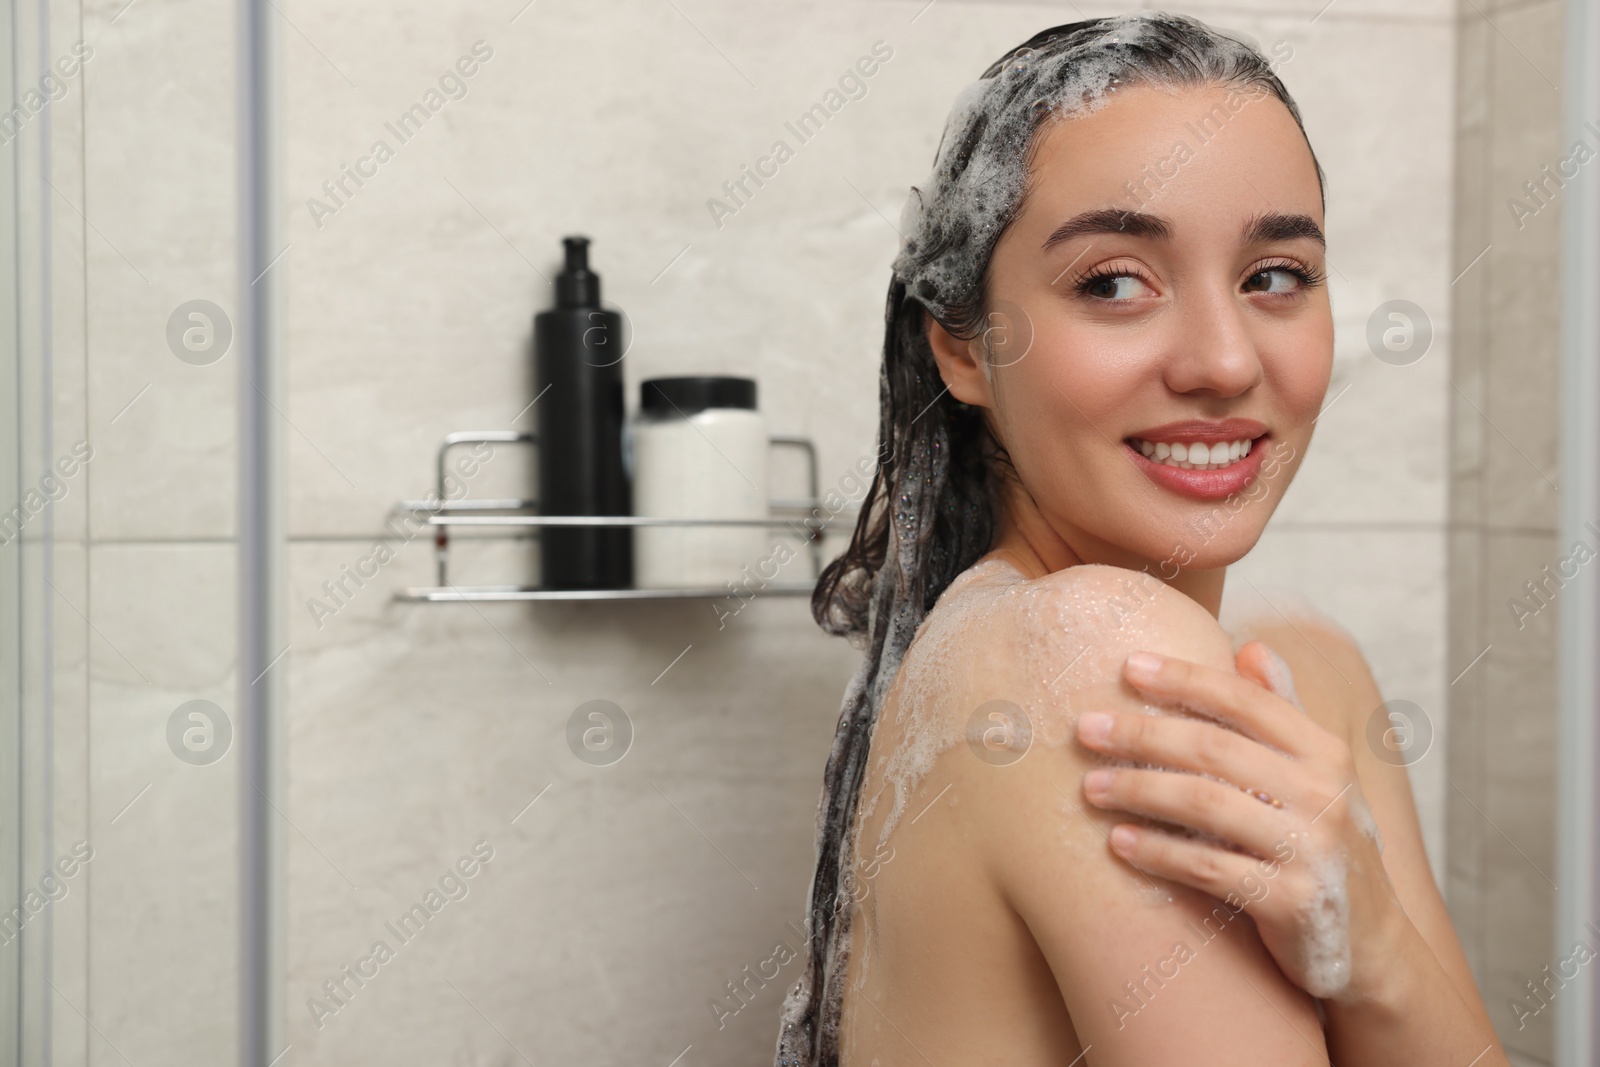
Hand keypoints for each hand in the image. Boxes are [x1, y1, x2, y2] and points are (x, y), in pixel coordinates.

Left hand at [1074, 642, 1404, 1004]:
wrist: (1376, 947)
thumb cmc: (1327, 846)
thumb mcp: (1320, 778)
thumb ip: (1285, 715)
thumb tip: (1252, 648)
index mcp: (1326, 753)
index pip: (1246, 701)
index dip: (1185, 678)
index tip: (1128, 666)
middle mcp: (1324, 795)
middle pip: (1214, 749)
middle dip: (1142, 735)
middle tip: (1085, 728)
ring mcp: (1311, 850)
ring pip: (1205, 804)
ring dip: (1138, 791)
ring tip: (1090, 786)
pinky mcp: (1293, 902)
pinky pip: (1209, 868)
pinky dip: (1158, 852)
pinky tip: (1119, 842)